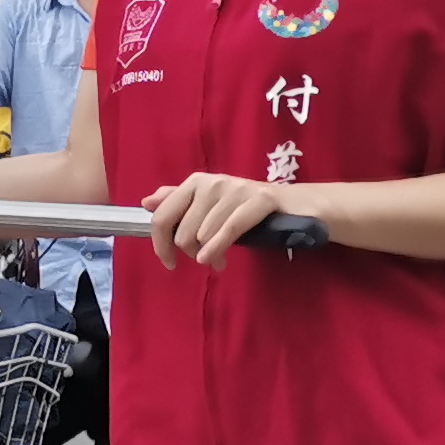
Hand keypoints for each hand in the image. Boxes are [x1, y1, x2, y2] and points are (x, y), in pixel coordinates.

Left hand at [142, 170, 303, 269]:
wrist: (297, 206)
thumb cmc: (248, 210)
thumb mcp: (210, 206)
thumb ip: (179, 202)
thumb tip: (147, 202)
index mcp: (197, 182)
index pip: (163, 215)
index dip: (160, 243)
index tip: (168, 262)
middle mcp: (213, 182)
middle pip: (182, 231)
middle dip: (190, 253)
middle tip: (205, 260)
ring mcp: (236, 189)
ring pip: (204, 234)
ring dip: (210, 256)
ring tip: (219, 261)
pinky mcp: (260, 199)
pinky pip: (229, 230)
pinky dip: (218, 249)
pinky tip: (215, 262)